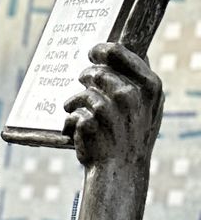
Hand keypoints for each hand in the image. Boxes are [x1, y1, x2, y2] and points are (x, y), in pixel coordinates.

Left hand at [63, 43, 163, 169]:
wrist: (121, 169)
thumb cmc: (133, 135)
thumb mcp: (149, 107)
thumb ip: (140, 81)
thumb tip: (126, 52)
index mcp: (149, 86)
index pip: (121, 53)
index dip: (104, 50)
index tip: (94, 51)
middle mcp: (130, 95)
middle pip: (95, 72)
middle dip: (85, 78)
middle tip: (83, 84)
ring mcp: (109, 109)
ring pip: (81, 93)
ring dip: (73, 102)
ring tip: (74, 109)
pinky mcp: (89, 123)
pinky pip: (71, 113)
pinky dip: (69, 122)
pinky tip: (76, 131)